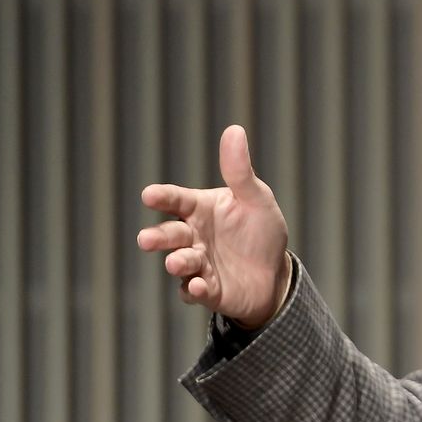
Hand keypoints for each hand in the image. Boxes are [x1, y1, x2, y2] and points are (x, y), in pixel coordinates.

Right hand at [137, 124, 290, 327]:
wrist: (274, 272)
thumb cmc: (260, 230)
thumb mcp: (256, 198)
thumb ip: (239, 171)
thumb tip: (234, 129)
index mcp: (200, 210)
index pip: (176, 200)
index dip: (162, 197)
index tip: (149, 195)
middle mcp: (193, 237)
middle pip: (170, 234)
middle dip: (158, 237)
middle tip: (146, 240)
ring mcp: (198, 265)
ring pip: (180, 263)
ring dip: (177, 263)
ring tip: (178, 262)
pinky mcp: (208, 290)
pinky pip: (195, 291)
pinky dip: (193, 289)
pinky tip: (196, 286)